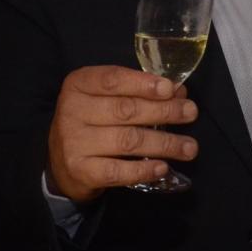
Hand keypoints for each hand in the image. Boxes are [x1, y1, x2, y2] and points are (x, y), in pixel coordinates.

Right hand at [46, 65, 198, 202]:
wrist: (60, 163)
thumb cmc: (91, 123)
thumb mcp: (106, 99)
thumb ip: (137, 92)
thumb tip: (178, 92)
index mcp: (78, 85)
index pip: (113, 79)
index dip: (143, 84)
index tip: (171, 89)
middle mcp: (72, 111)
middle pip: (126, 110)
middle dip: (164, 111)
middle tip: (190, 113)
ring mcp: (74, 142)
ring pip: (127, 141)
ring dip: (164, 143)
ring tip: (189, 147)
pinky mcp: (81, 170)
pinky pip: (118, 171)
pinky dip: (144, 169)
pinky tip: (163, 167)